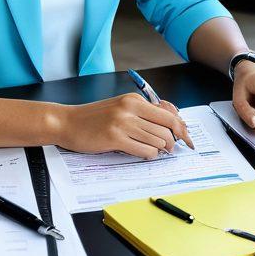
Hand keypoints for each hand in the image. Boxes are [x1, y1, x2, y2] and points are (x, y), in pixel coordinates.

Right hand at [52, 93, 194, 158]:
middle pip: (167, 129)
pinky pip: (144, 150)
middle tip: (171, 149)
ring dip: (159, 150)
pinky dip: (148, 155)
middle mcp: (130, 109)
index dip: (182, 128)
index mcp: (134, 100)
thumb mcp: (121, 107)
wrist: (67, 122)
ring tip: (153, 151)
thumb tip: (173, 119)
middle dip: (173, 142)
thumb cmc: (94, 117)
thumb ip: (145, 112)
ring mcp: (123, 124)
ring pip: (158, 141)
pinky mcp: (115, 139)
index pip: (168, 114)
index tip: (187, 138)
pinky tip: (143, 153)